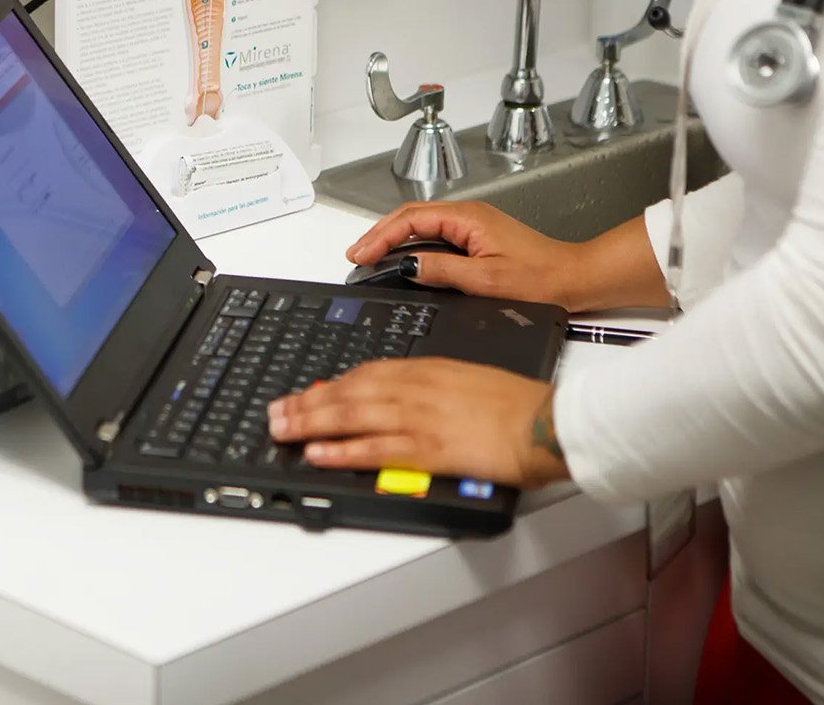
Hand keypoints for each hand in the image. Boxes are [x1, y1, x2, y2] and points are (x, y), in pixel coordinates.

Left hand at [268, 359, 569, 489]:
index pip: (366, 373)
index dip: (331, 385)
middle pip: (348, 392)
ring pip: (351, 416)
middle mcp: (415, 389)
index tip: (308, 393)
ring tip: (281, 429)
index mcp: (427, 370)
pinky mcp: (428, 448)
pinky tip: (317, 453)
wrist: (547, 420)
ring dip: (310, 423)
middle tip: (277, 411)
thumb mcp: (468, 381)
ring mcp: (419, 418)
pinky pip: (374, 448)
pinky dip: (342, 450)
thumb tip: (406, 399)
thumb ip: (433, 387)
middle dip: (307, 402)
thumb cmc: (517, 404)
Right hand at [348, 201, 590, 310]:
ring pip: (421, 225)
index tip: (361, 254)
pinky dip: (411, 245)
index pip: (410, 220)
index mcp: (468, 217)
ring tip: (370, 255)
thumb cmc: (542, 278)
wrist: (575, 279)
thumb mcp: (485, 279)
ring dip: (393, 239)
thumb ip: (441, 270)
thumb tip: (407, 265)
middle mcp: (468, 216)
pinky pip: (434, 236)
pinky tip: (403, 258)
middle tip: (356, 254)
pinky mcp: (477, 239)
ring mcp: (472, 226)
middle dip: (379, 234)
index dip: (380, 236)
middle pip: (410, 217)